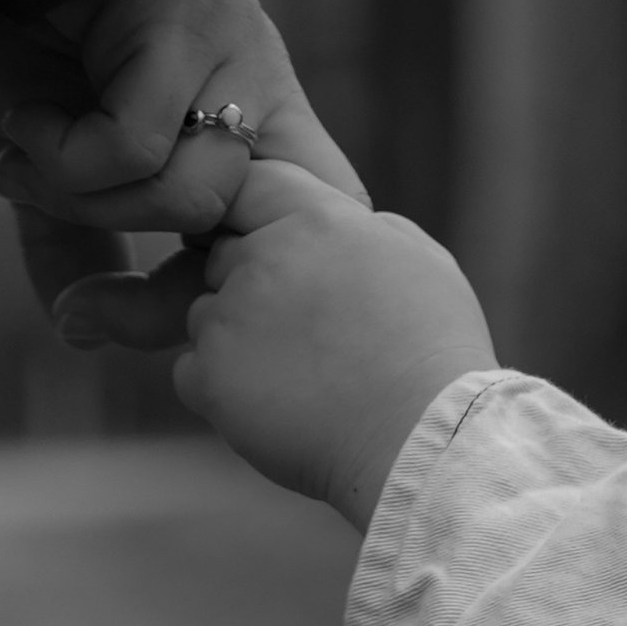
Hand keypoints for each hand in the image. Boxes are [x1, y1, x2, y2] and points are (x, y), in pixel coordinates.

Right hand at [0, 0, 361, 344]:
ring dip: (86, 202)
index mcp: (254, 121)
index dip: (234, 297)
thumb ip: (75, 235)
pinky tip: (21, 120)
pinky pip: (135, 146)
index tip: (131, 316)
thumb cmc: (19, 33)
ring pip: (193, 198)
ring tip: (26, 161)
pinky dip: (60, 156)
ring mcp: (232, 54)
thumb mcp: (51, 160)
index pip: (313, 232)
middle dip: (158, 296)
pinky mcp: (183, 25)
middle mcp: (261, 88)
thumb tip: (78, 328)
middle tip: (80, 293)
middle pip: (260, 244)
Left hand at [173, 162, 495, 529]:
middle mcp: (265, 257)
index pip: (252, 183)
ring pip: (204, 315)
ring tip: (301, 378)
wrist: (422, 443)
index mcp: (319, 220)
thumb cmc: (434, 356)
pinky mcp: (209, 375)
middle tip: (302, 334)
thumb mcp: (423, 262)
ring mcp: (230, 316)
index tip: (266, 244)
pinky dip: (221, 390)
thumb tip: (343, 222)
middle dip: (249, 286)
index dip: (251, 213)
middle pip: (222, 256)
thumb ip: (370, 229)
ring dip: (234, 340)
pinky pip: (191, 370)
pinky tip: (278, 407)